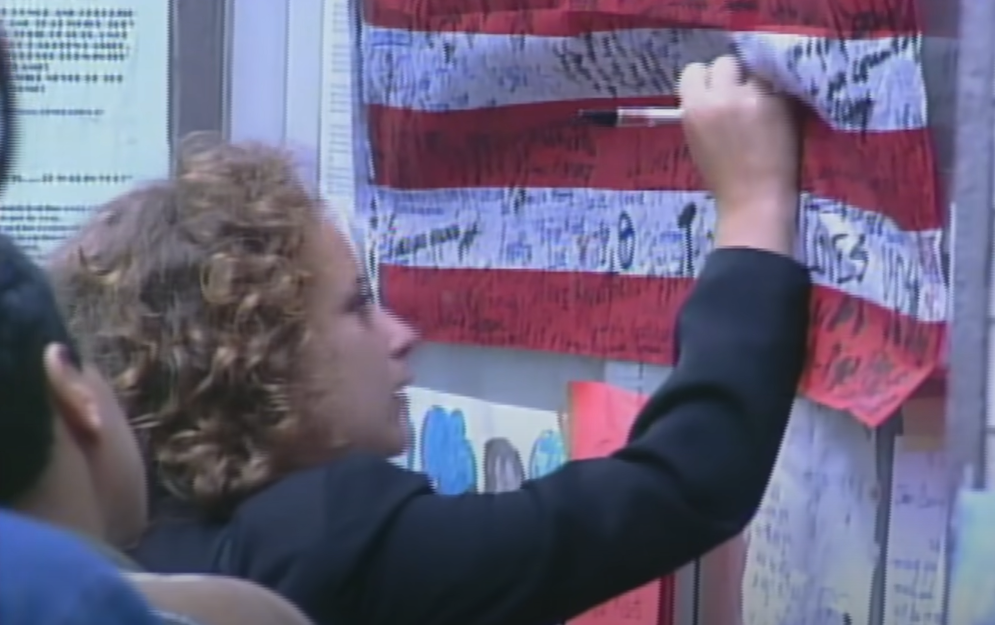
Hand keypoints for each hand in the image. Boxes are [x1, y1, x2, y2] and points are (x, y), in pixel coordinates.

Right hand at [678, 55, 799, 254]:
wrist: (753, 201)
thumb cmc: (723, 178)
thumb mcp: (696, 140)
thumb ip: (701, 111)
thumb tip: (712, 89)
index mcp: (693, 108)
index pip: (693, 71)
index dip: (706, 80)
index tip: (716, 93)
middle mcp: (719, 97)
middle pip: (724, 63)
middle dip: (733, 76)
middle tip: (742, 97)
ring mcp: (751, 98)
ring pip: (753, 70)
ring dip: (757, 83)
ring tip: (762, 106)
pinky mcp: (778, 103)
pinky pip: (776, 85)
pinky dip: (777, 96)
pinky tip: (777, 115)